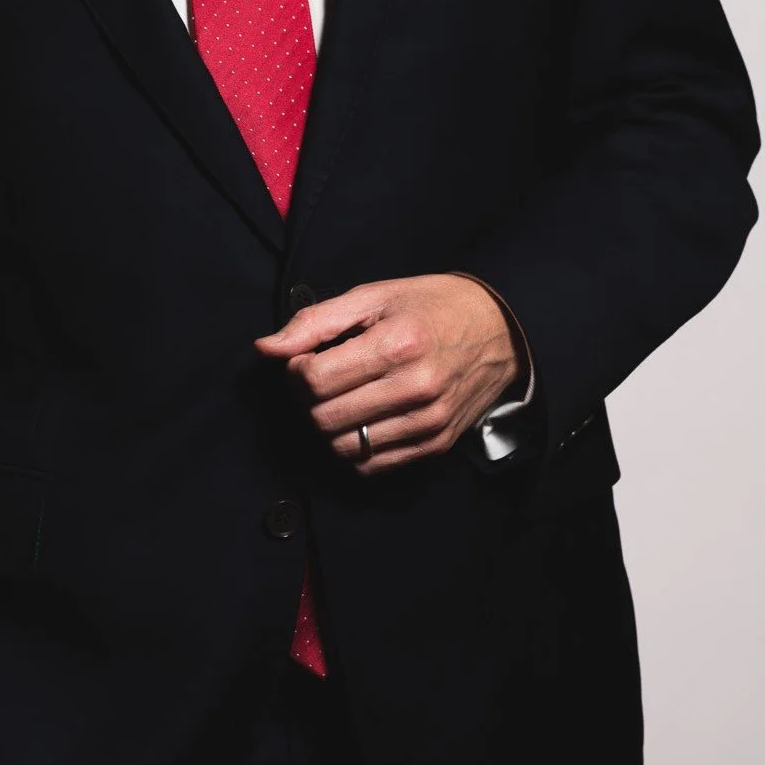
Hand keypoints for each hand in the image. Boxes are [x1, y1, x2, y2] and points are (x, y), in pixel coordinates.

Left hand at [254, 274, 524, 472]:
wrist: (499, 331)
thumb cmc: (429, 306)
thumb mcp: (373, 297)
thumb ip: (315, 322)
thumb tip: (264, 349)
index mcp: (398, 343)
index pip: (315, 380)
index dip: (295, 370)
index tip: (305, 358)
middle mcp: (416, 388)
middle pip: (324, 418)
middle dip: (307, 399)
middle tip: (319, 378)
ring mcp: (428, 422)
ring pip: (344, 447)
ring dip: (328, 426)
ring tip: (341, 397)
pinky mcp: (435, 445)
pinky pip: (372, 467)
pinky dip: (355, 447)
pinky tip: (361, 418)